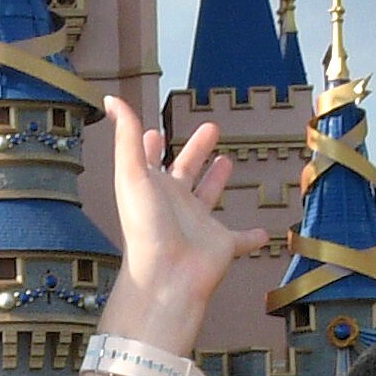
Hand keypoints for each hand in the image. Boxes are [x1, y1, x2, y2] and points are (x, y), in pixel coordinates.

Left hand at [100, 92, 245, 358]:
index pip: (149, 160)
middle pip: (186, 171)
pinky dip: (252, 237)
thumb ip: (125, 136)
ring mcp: (199, 225)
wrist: (168, 276)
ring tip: (227, 160)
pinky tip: (265, 233)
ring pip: (210, 197)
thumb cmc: (146, 226)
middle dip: (195, 150)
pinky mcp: (222, 245)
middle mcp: (174, 204)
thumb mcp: (132, 174)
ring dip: (217, 180)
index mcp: (152, 188)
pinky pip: (241, 240)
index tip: (152, 132)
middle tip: (211, 127)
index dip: (148, 145)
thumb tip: (110, 98)